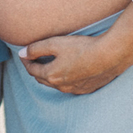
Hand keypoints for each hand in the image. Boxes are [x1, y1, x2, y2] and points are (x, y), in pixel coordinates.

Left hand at [17, 32, 132, 94]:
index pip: (32, 70)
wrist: (110, 56)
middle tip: (34, 59)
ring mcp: (75, 89)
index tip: (24, 54)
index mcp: (52, 75)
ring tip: (50, 64)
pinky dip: (65, 79)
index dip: (26, 61)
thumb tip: (22, 53)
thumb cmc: (82, 47)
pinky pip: (70, 86)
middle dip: (36, 69)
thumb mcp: (55, 43)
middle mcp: (61, 86)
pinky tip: (69, 70)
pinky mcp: (87, 89)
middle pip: (43, 79)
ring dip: (51, 75)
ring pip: (57, 84)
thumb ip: (36, 48)